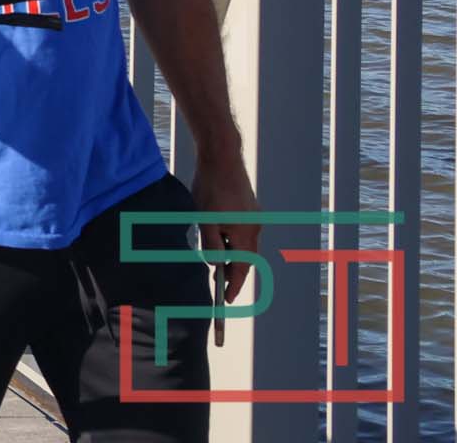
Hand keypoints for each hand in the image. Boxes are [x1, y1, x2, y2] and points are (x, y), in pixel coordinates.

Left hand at [187, 151, 260, 303]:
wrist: (222, 158)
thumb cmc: (210, 188)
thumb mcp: (204, 220)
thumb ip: (210, 245)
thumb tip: (215, 265)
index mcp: (246, 235)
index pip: (242, 269)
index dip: (234, 285)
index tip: (228, 300)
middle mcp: (254, 229)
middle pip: (245, 258)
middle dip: (232, 271)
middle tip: (219, 285)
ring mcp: (253, 218)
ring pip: (242, 244)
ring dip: (230, 254)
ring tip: (215, 262)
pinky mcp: (249, 209)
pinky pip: (241, 231)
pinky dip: (231, 240)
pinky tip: (217, 237)